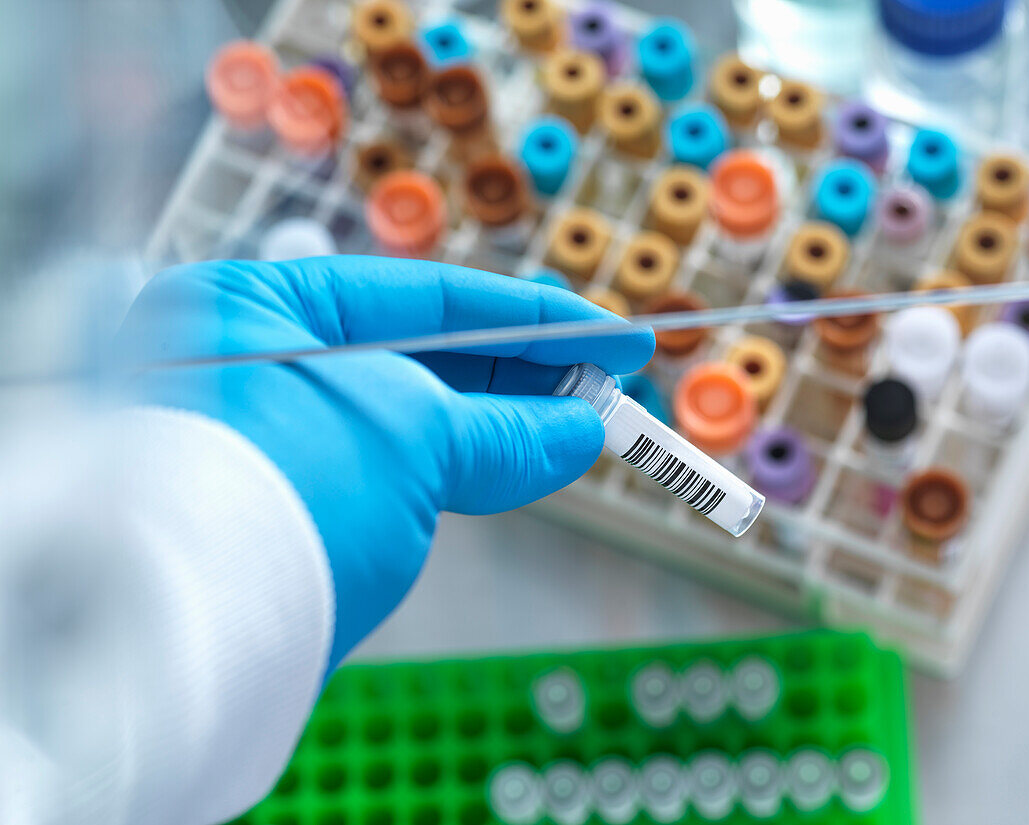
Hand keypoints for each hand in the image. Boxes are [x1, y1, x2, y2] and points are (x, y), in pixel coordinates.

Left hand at [115, 257, 653, 670]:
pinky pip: (399, 464)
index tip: (606, 330)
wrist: (187, 643)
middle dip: (523, 368)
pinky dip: (466, 463)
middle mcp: (256, 364)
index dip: (527, 315)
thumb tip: (579, 430)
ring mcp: (275, 438)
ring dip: (506, 419)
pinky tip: (532, 458)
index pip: (417, 296)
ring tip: (588, 419)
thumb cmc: (284, 493)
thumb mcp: (409, 435)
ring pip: (414, 415)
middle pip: (419, 354)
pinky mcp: (296, 503)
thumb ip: (501, 427)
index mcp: (256, 308)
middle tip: (608, 375)